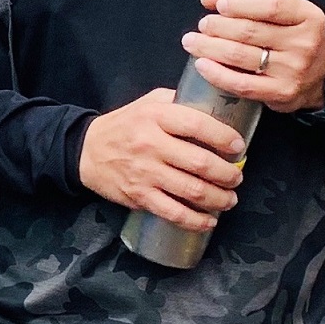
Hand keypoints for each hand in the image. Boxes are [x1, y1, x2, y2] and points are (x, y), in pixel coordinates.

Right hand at [77, 88, 246, 232]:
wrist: (86, 151)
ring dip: (219, 198)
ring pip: (191, 190)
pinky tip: (209, 221)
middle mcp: (150, 145)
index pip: (197, 125)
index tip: (239, 147)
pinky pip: (173, 212)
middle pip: (200, 163)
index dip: (224, 137)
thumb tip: (215, 106)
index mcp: (155, 117)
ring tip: (230, 199)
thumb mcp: (148, 103)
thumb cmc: (124, 125)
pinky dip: (195, 220)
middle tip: (237, 177)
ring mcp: (144, 173)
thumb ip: (178, 102)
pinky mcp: (139, 196)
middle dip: (227, 173)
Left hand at [179, 0, 324, 114]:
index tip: (219, 5)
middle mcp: (303, 43)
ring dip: (209, 47)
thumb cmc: (292, 34)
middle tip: (203, 24)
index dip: (241, 4)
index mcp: (307, 16)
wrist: (320, 75)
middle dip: (218, 26)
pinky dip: (216, 74)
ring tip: (192, 41)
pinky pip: (241, 84)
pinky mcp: (280, 93)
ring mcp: (292, 70)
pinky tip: (201, 64)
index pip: (272, 6)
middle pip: (250, 31)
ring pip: (241, 56)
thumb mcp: (280, 6)